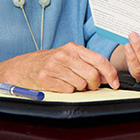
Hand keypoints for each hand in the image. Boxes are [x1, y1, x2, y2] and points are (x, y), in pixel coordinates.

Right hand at [0, 42, 117, 92]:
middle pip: (92, 75)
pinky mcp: (46, 78)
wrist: (24, 67)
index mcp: (74, 48)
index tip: (115, 83)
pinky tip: (60, 85)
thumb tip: (107, 76)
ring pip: (80, 84)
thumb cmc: (51, 63)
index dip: (110, 73)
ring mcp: (55, 66)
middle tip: (89, 87)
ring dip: (79, 89)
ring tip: (70, 83)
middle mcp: (65, 55)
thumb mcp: (69, 57)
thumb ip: (87, 63)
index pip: (99, 60)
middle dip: (94, 85)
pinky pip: (67, 90)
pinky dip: (67, 91)